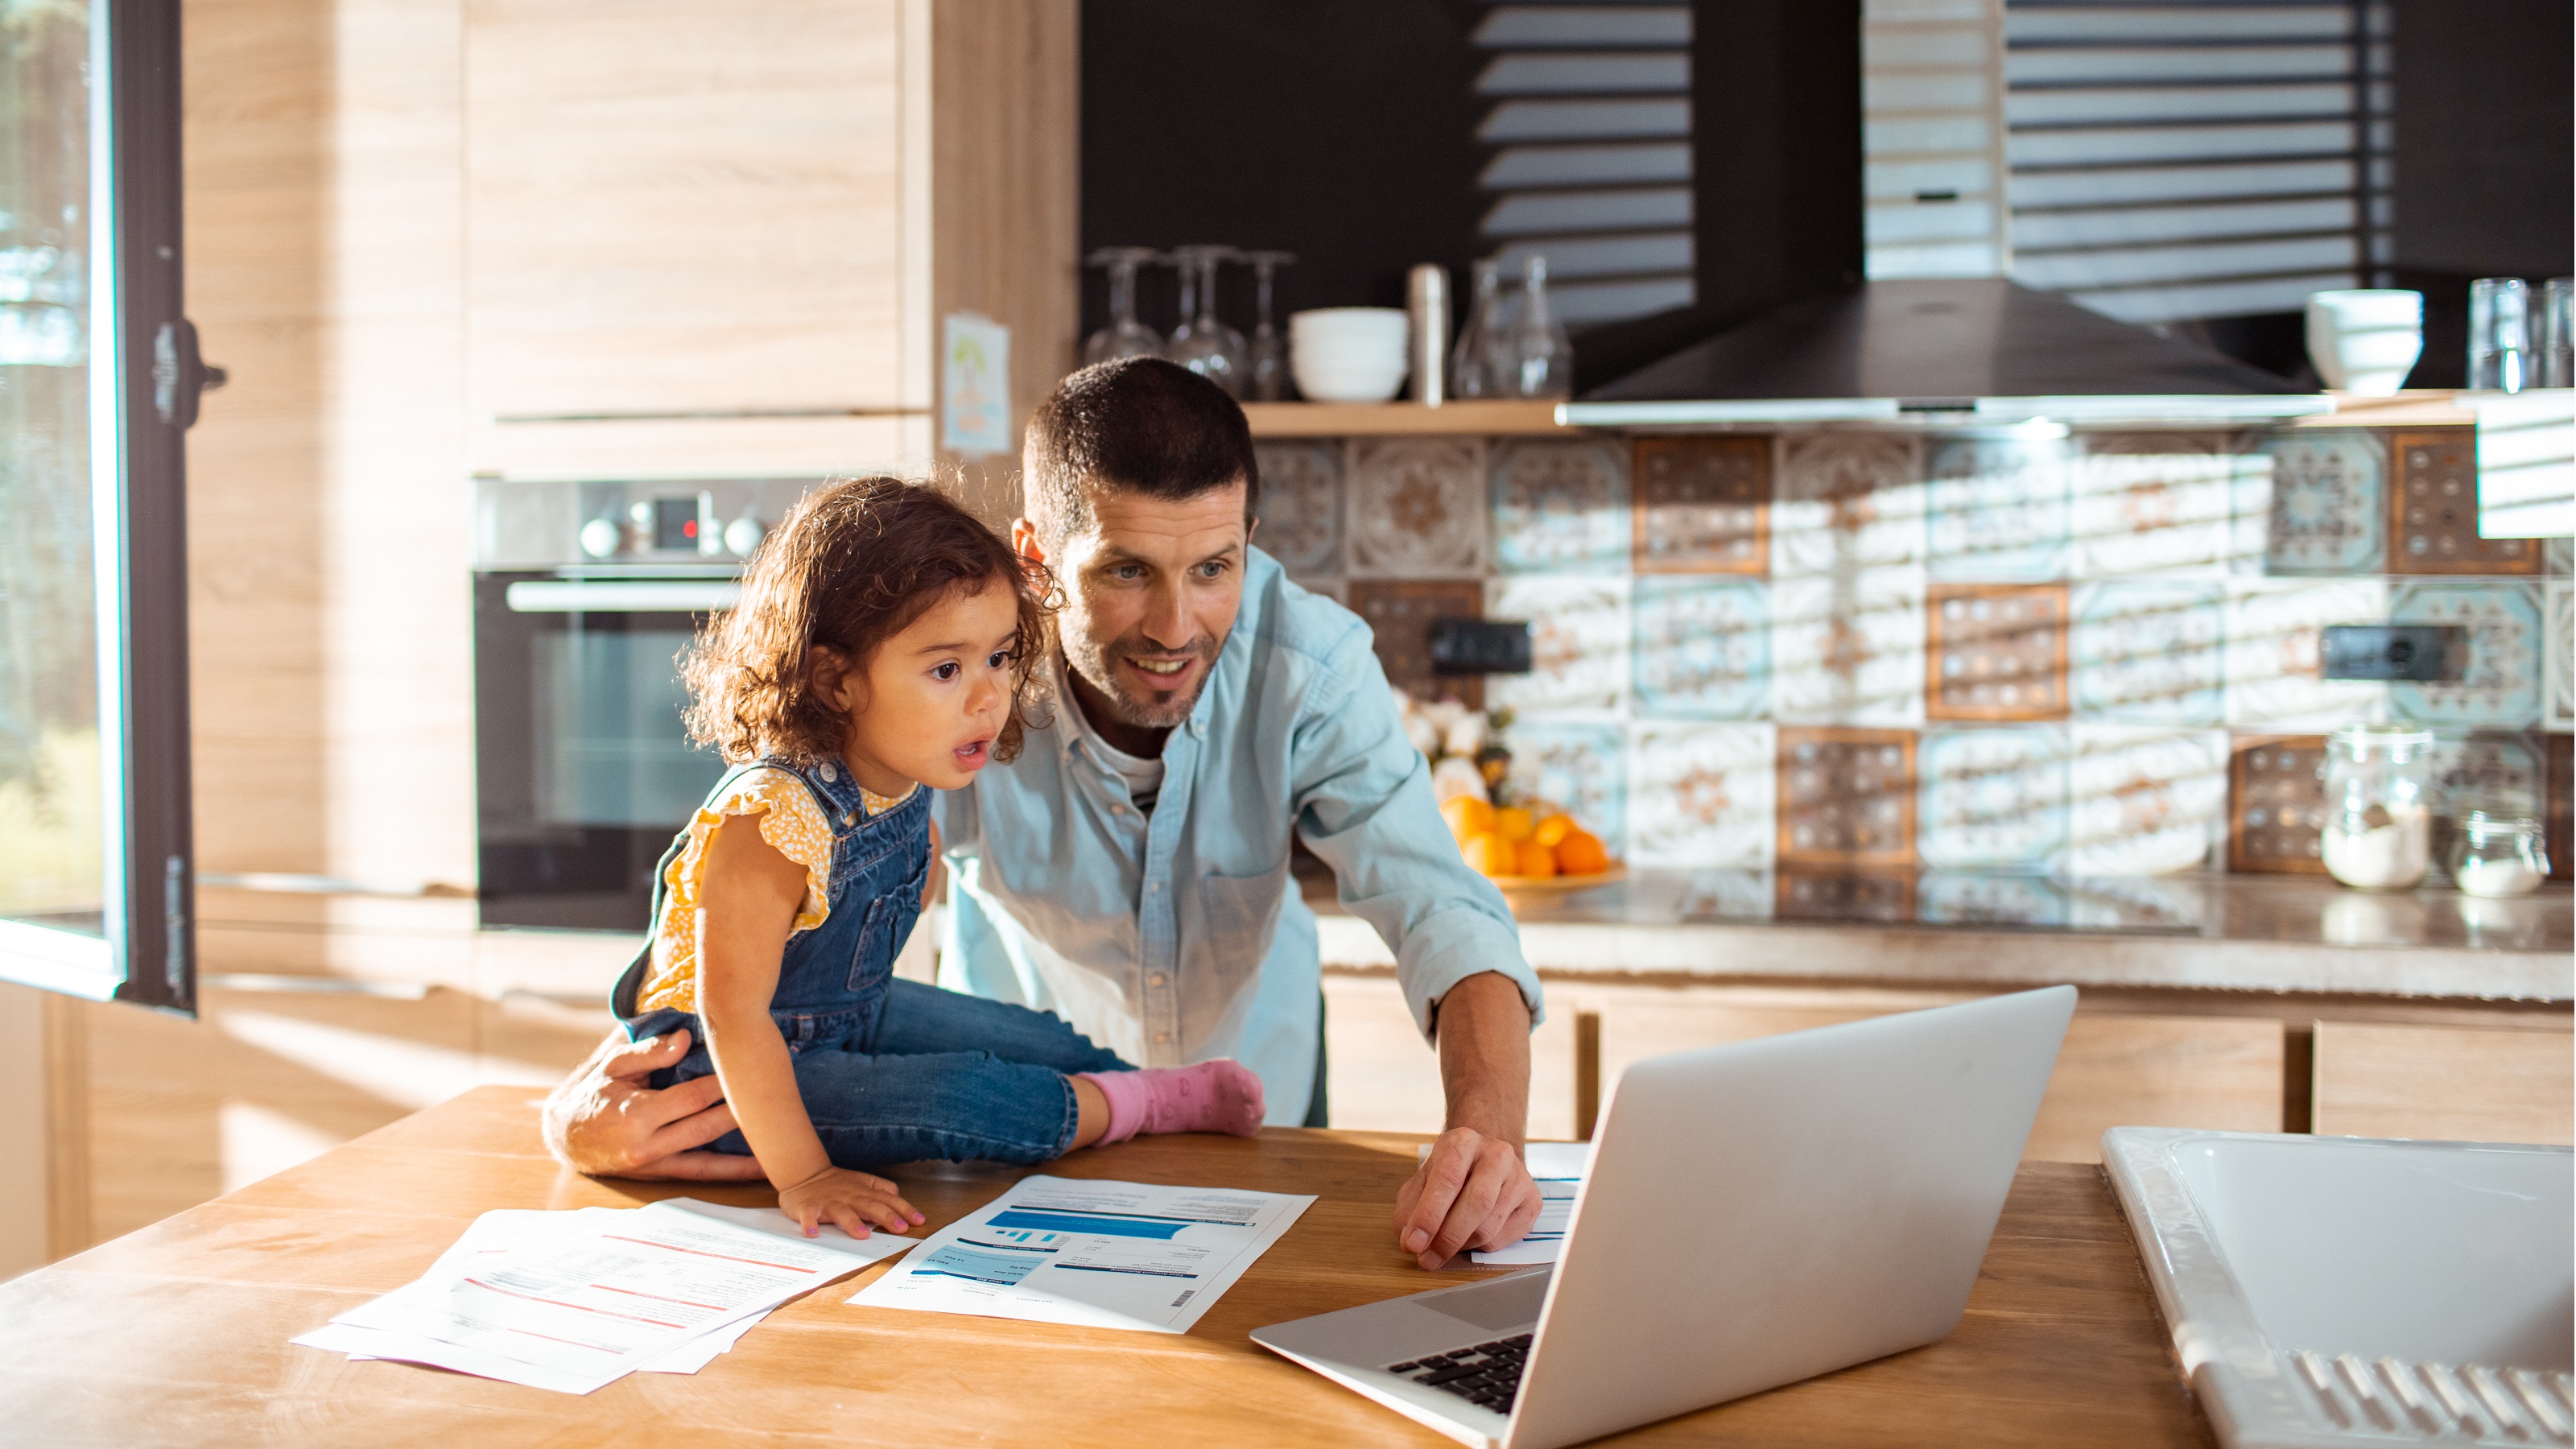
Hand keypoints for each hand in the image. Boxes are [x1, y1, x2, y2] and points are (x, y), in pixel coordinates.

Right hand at [541, 1027, 765, 1180]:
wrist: (567, 1137)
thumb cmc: (595, 1093)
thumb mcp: (613, 1066)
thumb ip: (648, 1052)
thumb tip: (685, 1038)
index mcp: (636, 1114)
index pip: (692, 1096)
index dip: (724, 1081)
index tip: (752, 1064)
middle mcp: (649, 1146)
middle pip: (707, 1125)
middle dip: (743, 1108)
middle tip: (779, 1090)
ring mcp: (657, 1166)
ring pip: (711, 1158)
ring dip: (748, 1149)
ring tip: (785, 1139)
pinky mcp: (662, 1176)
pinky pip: (703, 1175)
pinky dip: (733, 1172)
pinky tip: (762, 1169)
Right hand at [777, 1165, 925, 1238]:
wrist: (804, 1174)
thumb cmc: (837, 1183)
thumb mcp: (863, 1182)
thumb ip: (881, 1189)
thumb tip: (899, 1197)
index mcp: (864, 1191)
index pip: (888, 1200)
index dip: (904, 1209)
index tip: (918, 1220)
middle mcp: (849, 1196)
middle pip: (870, 1206)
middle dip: (886, 1216)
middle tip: (900, 1228)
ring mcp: (829, 1202)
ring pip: (842, 1212)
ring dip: (852, 1223)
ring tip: (862, 1235)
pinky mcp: (808, 1207)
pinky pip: (809, 1217)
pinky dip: (810, 1224)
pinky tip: (813, 1233)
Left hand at [1393, 1127, 1541, 1270]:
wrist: (1486, 1160)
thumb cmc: (1451, 1172)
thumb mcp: (1422, 1180)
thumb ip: (1410, 1208)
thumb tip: (1410, 1241)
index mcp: (1464, 1141)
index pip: (1447, 1180)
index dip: (1429, 1216)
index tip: (1413, 1244)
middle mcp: (1497, 1154)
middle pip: (1476, 1203)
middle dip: (1447, 1238)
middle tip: (1426, 1260)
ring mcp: (1520, 1178)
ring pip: (1488, 1227)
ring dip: (1461, 1245)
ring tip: (1445, 1244)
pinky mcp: (1533, 1202)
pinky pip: (1503, 1238)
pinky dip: (1480, 1246)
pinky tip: (1470, 1235)